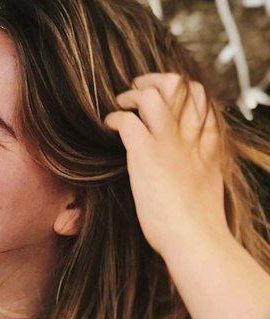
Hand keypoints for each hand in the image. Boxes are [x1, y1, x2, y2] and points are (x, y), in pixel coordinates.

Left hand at [103, 73, 227, 260]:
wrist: (196, 238)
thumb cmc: (198, 223)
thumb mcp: (207, 184)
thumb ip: (198, 165)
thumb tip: (185, 168)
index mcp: (209, 141)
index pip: (202, 96)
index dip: (181, 90)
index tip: (164, 99)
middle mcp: (190, 135)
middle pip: (181, 84)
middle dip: (155, 79)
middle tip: (137, 89)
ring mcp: (168, 142)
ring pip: (152, 94)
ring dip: (130, 95)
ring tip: (120, 105)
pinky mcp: (145, 155)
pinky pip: (127, 121)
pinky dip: (114, 119)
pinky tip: (109, 127)